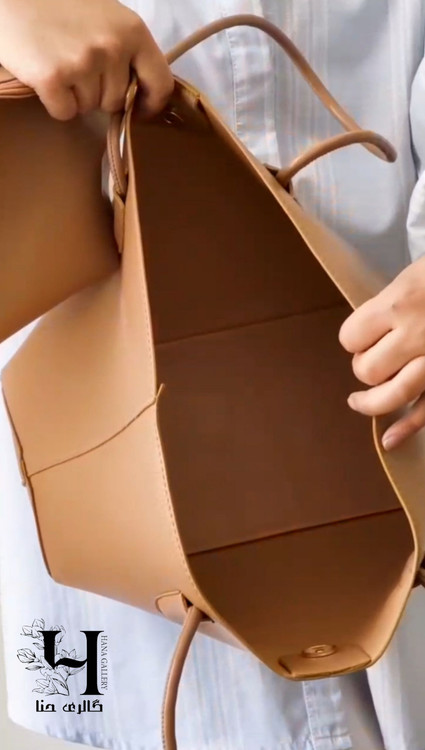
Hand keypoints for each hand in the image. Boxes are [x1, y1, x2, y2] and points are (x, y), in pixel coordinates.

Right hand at [0, 0, 172, 119]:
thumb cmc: (57, 5)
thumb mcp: (105, 16)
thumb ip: (127, 48)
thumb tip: (140, 91)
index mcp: (132, 30)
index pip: (161, 82)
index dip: (151, 103)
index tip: (140, 109)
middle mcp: (112, 47)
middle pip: (117, 101)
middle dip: (99, 93)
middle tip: (77, 67)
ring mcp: (83, 63)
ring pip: (90, 108)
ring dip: (75, 96)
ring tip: (60, 65)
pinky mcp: (53, 78)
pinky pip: (65, 112)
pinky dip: (55, 102)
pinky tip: (45, 75)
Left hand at [338, 254, 424, 450]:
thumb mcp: (418, 273)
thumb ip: (395, 302)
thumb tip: (373, 328)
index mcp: (401, 302)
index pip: (351, 336)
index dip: (354, 338)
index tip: (362, 334)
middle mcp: (417, 334)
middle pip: (368, 369)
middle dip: (365, 367)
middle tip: (374, 356)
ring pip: (392, 395)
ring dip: (372, 402)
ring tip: (358, 401)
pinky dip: (408, 427)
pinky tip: (391, 440)